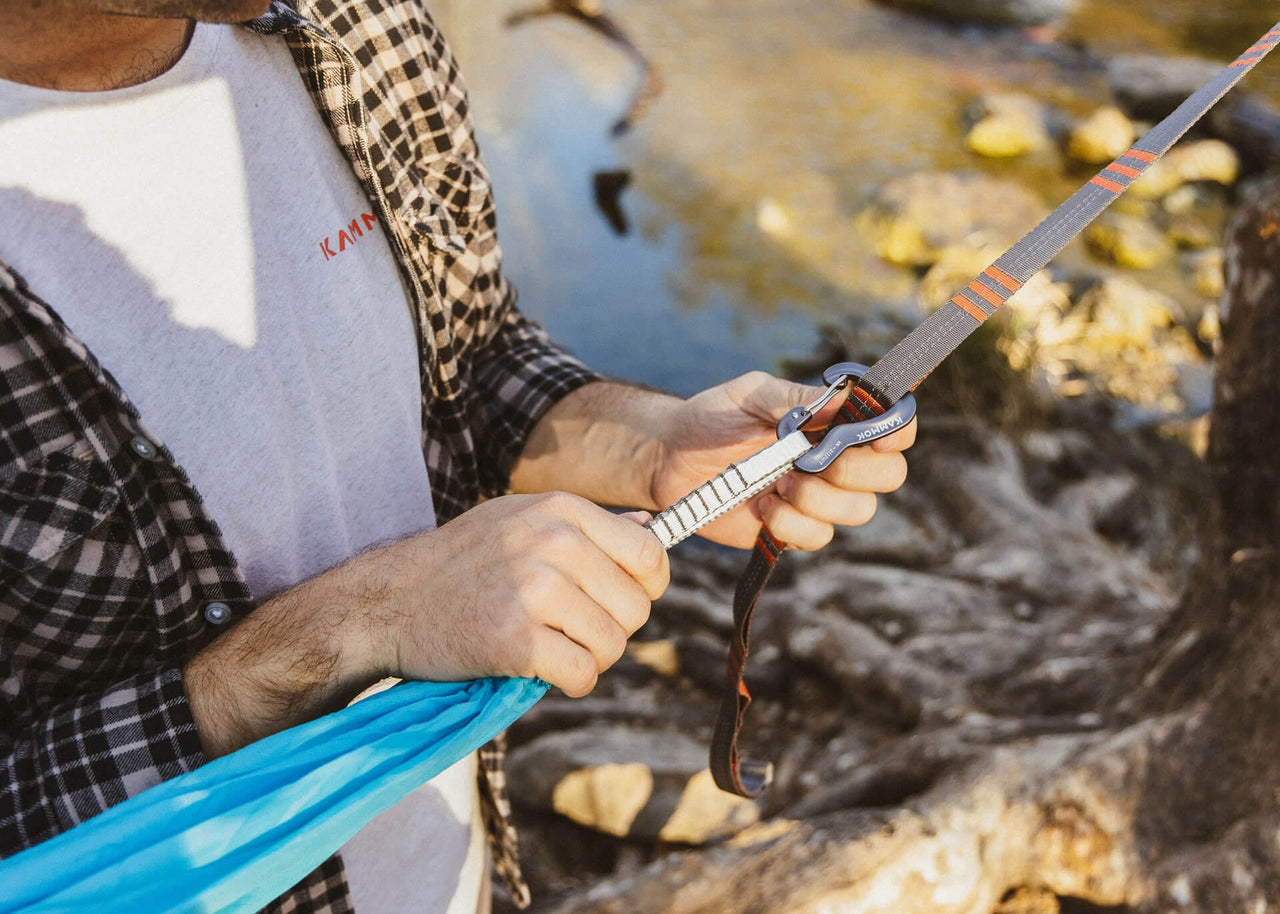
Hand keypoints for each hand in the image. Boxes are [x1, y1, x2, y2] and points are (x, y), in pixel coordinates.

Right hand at [375, 493, 667, 697]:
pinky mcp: (517, 640)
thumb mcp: (521, 519)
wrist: (390, 601)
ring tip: (549, 645)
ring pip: (613, 645)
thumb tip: (652, 527)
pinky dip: (570, 682)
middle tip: (568, 629)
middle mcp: (555, 543)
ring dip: (588, 657)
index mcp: (562, 510)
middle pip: (636, 607)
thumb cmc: (462, 562)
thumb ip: (586, 524)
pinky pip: (583, 675)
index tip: (617, 600)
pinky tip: (540, 668)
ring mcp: (536, 590)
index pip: (650, 554)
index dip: (645, 587)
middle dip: (611, 628)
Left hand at [650, 371, 915, 549]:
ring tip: (778, 483)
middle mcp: (836, 460)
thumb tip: (848, 398)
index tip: (875, 435)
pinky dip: (791, 523)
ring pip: (859, 510)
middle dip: (855, 471)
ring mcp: (818, 498)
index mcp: (834, 422)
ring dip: (819, 498)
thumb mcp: (752, 395)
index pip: (893, 428)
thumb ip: (798, 399)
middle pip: (889, 475)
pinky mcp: (793, 529)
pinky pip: (818, 536)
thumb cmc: (713, 417)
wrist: (670, 458)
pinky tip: (762, 507)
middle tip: (811, 461)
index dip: (896, 432)